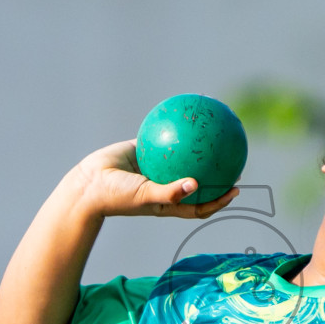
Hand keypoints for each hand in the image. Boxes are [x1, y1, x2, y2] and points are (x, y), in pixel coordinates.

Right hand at [67, 140, 239, 220]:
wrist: (89, 183)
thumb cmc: (117, 196)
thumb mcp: (145, 196)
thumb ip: (170, 192)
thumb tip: (196, 184)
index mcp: (168, 203)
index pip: (199, 205)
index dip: (219, 200)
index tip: (235, 190)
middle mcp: (164, 186)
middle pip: (196, 182)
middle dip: (216, 175)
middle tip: (234, 163)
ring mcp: (154, 169)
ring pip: (181, 158)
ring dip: (197, 151)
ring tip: (215, 137)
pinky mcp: (143, 151)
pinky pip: (162, 139)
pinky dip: (173, 131)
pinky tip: (185, 118)